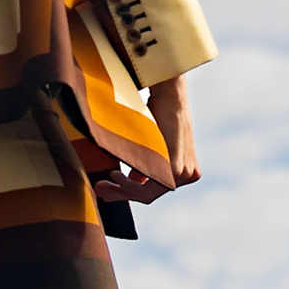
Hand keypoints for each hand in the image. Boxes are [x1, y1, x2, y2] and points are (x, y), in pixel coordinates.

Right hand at [91, 75, 199, 204]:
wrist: (170, 94)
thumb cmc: (158, 110)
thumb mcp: (151, 142)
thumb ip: (145, 165)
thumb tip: (132, 179)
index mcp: (186, 168)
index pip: (155, 189)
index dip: (129, 192)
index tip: (107, 187)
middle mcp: (189, 173)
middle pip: (150, 194)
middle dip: (121, 194)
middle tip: (100, 190)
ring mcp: (185, 173)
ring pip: (147, 193)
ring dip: (122, 189)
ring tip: (106, 178)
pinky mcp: (177, 170)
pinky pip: (148, 188)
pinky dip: (128, 185)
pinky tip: (115, 174)